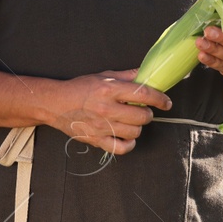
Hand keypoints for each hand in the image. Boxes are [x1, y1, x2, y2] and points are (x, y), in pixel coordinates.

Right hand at [45, 70, 172, 154]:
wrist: (56, 104)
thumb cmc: (79, 89)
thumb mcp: (102, 77)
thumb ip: (126, 76)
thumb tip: (145, 73)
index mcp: (109, 90)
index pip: (144, 95)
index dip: (160, 99)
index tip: (166, 102)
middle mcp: (107, 109)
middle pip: (142, 116)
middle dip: (147, 113)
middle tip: (143, 111)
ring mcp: (102, 126)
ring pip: (135, 132)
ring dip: (138, 127)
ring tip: (132, 122)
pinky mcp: (97, 140)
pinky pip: (122, 148)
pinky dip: (129, 144)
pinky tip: (127, 137)